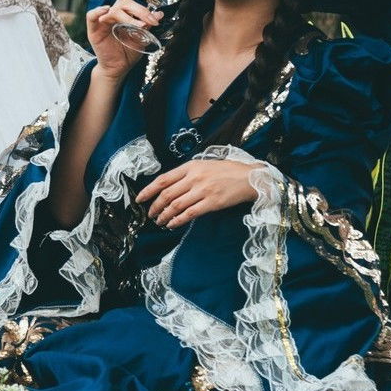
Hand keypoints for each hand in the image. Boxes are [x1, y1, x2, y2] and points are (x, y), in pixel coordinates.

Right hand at [85, 0, 159, 79]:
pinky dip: (98, 11)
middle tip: (153, 20)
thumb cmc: (129, 51)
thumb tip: (159, 13)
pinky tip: (106, 11)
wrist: (118, 68)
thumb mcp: (143, 37)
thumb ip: (149, 25)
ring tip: (141, 26)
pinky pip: (92, 16)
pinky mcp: (94, 29)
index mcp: (124, 11)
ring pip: (116, 9)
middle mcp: (113, 12)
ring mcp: (103, 20)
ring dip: (130, 17)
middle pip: (126, 1)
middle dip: (141, 10)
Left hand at [136, 157, 261, 227]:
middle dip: (155, 206)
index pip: (163, 179)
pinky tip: (172, 224)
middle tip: (150, 214)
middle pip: (167, 194)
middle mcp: (195, 177)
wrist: (250, 177)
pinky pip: (190, 214)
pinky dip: (178, 220)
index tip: (139, 199)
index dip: (148, 190)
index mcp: (190, 166)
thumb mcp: (204, 165)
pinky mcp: (212, 203)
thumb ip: (186, 174)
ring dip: (164, 215)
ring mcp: (204, 190)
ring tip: (160, 221)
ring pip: (176, 205)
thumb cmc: (227, 171)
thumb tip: (168, 187)